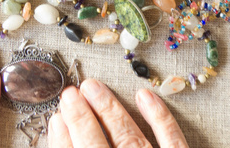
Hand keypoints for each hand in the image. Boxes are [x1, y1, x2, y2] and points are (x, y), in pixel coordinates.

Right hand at [49, 79, 188, 147]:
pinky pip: (172, 139)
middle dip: (81, 118)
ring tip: (94, 87)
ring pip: (130, 137)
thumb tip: (62, 133)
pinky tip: (144, 95)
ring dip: (110, 110)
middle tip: (70, 94)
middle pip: (98, 145)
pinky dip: (158, 116)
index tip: (57, 117)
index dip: (65, 138)